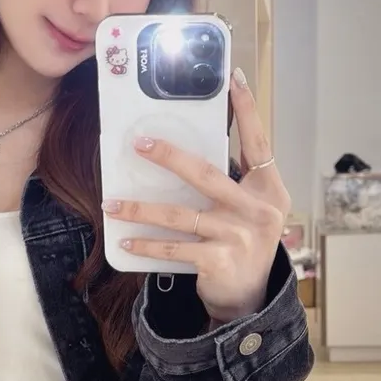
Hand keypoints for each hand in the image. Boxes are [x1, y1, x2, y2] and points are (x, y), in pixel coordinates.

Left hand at [103, 69, 289, 321]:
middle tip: (139, 142)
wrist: (249, 299)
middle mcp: (257, 210)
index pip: (258, 143)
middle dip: (169, 156)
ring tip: (111, 202)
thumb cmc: (243, 244)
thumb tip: (190, 150)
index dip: (246, 111)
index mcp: (269, 189)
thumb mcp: (250, 209)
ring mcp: (237, 237)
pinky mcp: (218, 262)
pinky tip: (125, 239)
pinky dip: (147, 245)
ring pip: (180, 214)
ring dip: (141, 209)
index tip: (233, 80)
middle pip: (206, 174)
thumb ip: (235, 181)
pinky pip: (173, 249)